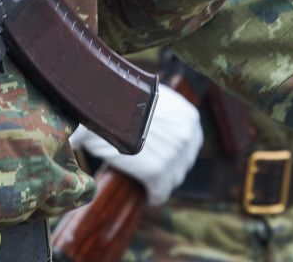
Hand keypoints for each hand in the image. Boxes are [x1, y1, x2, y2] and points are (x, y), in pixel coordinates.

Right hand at [72, 86, 203, 205]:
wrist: (102, 102)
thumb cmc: (118, 95)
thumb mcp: (147, 97)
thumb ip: (159, 112)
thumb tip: (157, 121)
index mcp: (188, 117)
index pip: (190, 142)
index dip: (176, 150)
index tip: (163, 155)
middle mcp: (186, 136)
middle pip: (183, 162)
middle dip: (169, 166)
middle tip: (151, 166)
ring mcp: (174, 155)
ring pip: (173, 179)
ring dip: (162, 181)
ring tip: (148, 181)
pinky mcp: (157, 172)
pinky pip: (159, 193)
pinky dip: (153, 196)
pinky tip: (147, 196)